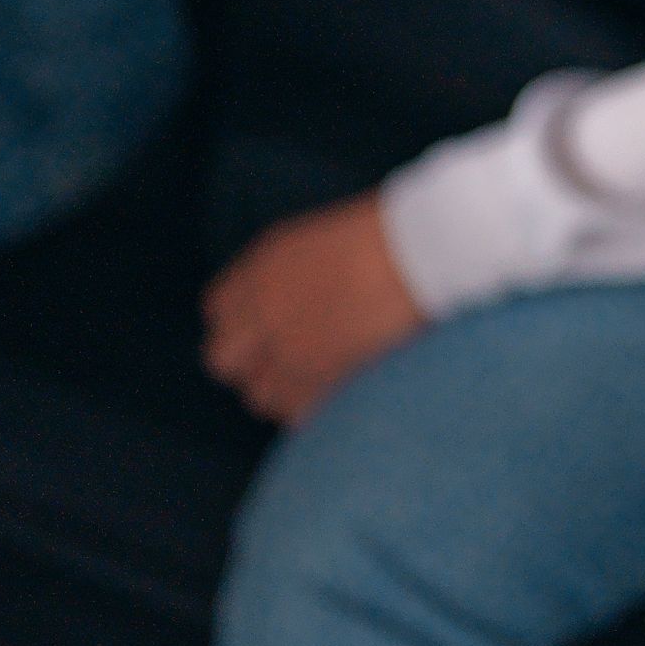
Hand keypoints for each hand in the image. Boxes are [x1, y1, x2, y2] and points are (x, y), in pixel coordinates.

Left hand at [203, 191, 426, 425]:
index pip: (218, 311)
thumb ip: (293, 275)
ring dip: (284, 390)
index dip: (244, 325)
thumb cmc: (394, 233)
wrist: (426, 247)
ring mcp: (286, 344)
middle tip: (290, 359)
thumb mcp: (323, 240)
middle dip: (251, 364)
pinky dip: (313, 409)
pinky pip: (294, 413)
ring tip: (321, 378)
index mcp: (263, 265)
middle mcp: (263, 306)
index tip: (270, 328)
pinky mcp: (316, 376)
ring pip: (257, 394)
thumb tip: (295, 304)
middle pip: (222, 359)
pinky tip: (340, 390)